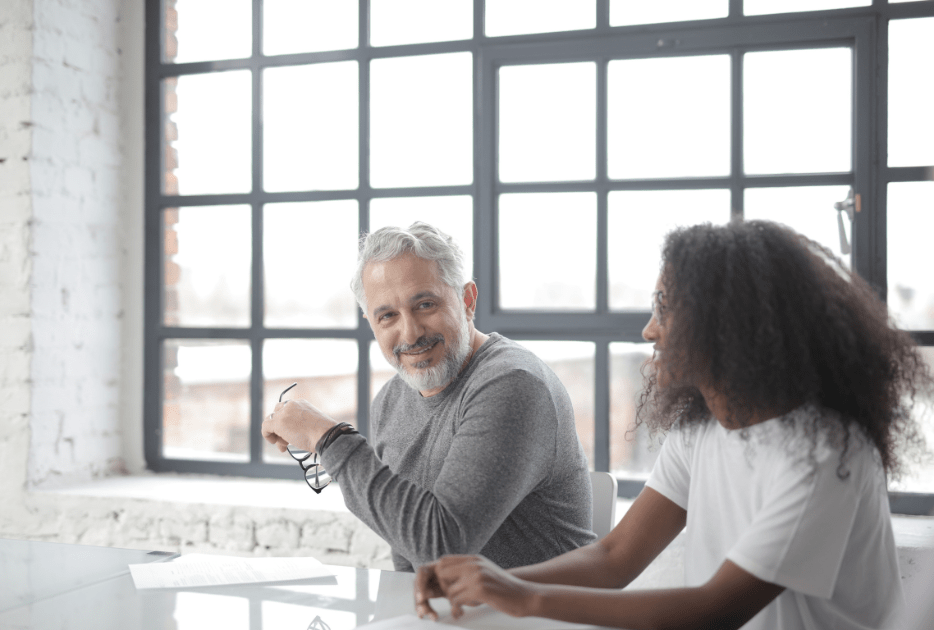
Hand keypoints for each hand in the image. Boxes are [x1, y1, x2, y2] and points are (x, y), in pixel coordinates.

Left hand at [261, 398, 336, 453]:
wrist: (325, 435)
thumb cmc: (323, 433)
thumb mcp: (311, 424)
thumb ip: (299, 424)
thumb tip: (290, 435)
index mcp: (301, 403)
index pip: (286, 410)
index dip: (286, 422)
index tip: (291, 433)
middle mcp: (291, 404)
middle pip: (277, 413)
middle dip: (279, 427)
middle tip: (285, 440)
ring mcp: (284, 413)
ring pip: (271, 421)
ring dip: (275, 433)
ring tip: (284, 444)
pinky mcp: (278, 422)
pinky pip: (265, 426)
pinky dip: (267, 435)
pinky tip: (274, 442)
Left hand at [415, 556, 537, 619]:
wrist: (525, 596)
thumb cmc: (504, 590)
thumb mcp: (485, 574)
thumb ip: (468, 572)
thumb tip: (447, 581)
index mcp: (474, 559)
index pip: (444, 561)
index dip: (439, 576)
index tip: (442, 589)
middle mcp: (474, 564)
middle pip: (441, 572)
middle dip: (441, 588)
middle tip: (450, 599)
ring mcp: (477, 575)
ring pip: (449, 589)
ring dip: (452, 602)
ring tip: (459, 609)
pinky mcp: (480, 589)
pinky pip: (457, 599)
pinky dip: (457, 609)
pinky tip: (461, 613)